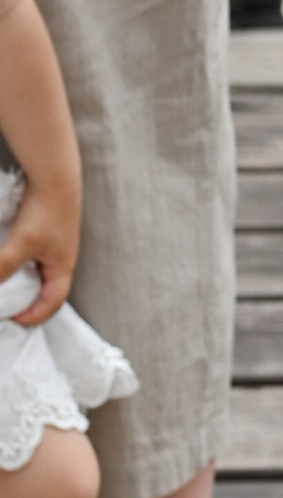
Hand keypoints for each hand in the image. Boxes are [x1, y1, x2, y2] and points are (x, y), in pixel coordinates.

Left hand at [0, 171, 77, 328]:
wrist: (55, 178)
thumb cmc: (46, 212)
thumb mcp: (22, 242)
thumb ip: (5, 265)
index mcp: (62, 268)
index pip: (53, 303)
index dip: (35, 316)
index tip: (14, 319)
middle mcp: (61, 260)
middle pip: (48, 292)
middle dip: (30, 303)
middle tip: (9, 307)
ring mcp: (55, 247)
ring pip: (41, 275)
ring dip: (26, 284)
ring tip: (7, 286)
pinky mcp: (47, 235)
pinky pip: (36, 260)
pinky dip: (23, 267)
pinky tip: (10, 260)